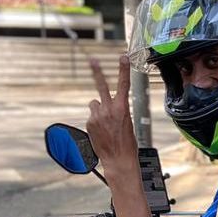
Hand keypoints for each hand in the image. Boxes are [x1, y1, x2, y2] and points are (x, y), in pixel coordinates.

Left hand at [86, 55, 138, 177]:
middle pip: (101, 85)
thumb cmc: (127, 143)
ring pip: (95, 104)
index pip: (123, 84)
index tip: (122, 57)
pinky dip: (96, 121)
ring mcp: (97, 116)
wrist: (118, 159)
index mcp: (122, 108)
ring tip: (105, 123)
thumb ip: (118, 110)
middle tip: (92, 60)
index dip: (123, 69)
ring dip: (99, 109)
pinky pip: (92, 116)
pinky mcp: (89, 123)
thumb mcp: (128, 123)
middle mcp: (108, 109)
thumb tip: (107, 105)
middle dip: (97, 71)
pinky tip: (102, 131)